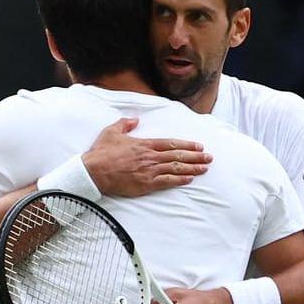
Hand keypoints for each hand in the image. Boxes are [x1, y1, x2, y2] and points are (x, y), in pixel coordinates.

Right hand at [81, 117, 211, 196]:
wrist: (94, 171)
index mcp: (144, 144)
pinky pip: (166, 182)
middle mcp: (150, 157)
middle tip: (209, 157)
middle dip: (196, 157)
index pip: (171, 144)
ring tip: (205, 168)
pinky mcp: (145, 184)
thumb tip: (135, 119)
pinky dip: (179, 180)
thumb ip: (125, 124)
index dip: (187, 145)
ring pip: (176, 169)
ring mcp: (149, 171)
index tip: (199, 146)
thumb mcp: (112, 132)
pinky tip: (189, 179)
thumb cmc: (101, 153)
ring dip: (192, 168)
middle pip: (178, 156)